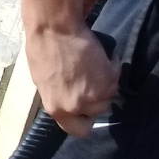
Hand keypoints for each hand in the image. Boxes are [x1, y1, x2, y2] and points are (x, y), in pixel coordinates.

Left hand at [25, 22, 118, 137]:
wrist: (53, 28)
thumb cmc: (42, 48)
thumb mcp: (44, 80)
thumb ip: (59, 96)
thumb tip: (69, 100)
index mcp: (57, 109)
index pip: (78, 130)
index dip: (85, 119)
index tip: (87, 110)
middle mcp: (76, 106)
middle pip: (98, 110)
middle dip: (97, 96)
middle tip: (91, 78)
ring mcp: (94, 94)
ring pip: (110, 93)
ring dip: (105, 80)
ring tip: (93, 63)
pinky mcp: (108, 79)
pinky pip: (116, 75)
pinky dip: (112, 63)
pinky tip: (100, 53)